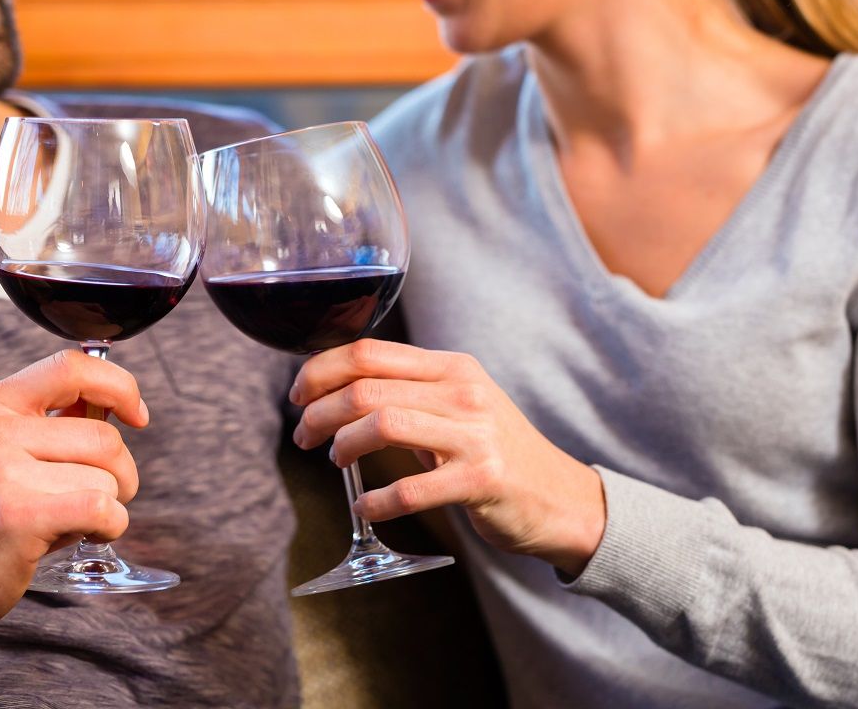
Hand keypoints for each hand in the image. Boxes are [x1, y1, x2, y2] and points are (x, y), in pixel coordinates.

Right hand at [0, 350, 147, 640]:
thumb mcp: (0, 451)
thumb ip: (53, 422)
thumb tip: (116, 403)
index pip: (72, 367)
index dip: (119, 386)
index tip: (137, 415)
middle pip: (105, 437)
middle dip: (121, 473)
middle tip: (95, 497)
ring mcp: (3, 473)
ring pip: (107, 478)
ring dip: (108, 506)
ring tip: (66, 521)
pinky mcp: (19, 516)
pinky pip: (103, 508)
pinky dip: (110, 526)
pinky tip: (84, 535)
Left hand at [289, 339, 604, 574]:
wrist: (559, 497)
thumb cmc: (496, 452)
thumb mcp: (460, 405)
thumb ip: (410, 392)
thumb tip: (336, 392)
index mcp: (452, 366)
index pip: (369, 352)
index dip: (320, 371)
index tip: (298, 395)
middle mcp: (463, 392)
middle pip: (366, 387)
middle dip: (320, 412)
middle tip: (305, 436)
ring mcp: (475, 434)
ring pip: (383, 424)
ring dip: (343, 446)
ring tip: (334, 462)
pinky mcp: (481, 479)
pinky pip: (411, 488)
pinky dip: (377, 500)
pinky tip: (367, 505)